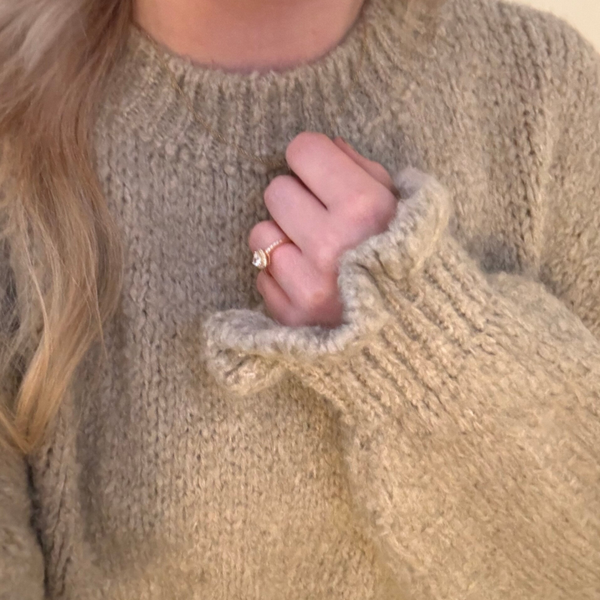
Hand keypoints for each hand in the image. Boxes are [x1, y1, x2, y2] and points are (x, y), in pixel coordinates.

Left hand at [249, 132, 398, 327]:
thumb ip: (366, 171)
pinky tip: (311, 282)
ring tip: (315, 254)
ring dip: (283, 238)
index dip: (311, 158)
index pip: (303, 150)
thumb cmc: (414, 261)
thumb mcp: (406, 207)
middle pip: (275, 190)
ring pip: (261, 233)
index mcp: (364, 208)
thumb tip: (328, 145)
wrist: (422, 333)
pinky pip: (262, 275)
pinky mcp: (292, 316)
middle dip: (296, 198)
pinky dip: (282, 276)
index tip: (320, 173)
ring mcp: (308, 284)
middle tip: (319, 217)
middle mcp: (330, 244)